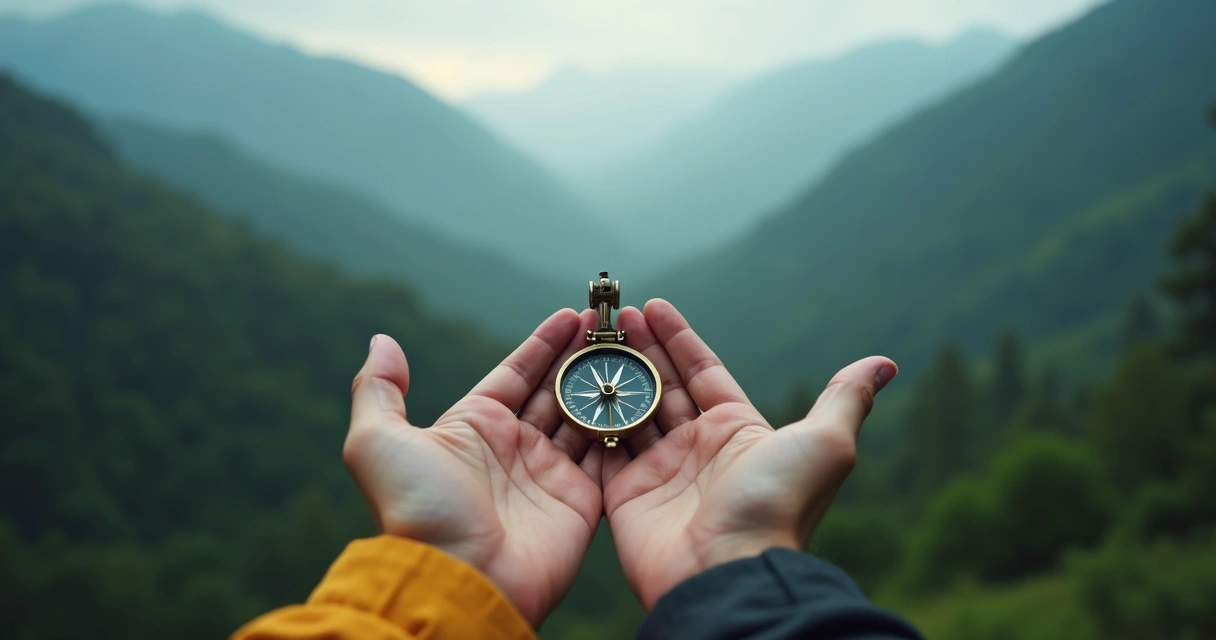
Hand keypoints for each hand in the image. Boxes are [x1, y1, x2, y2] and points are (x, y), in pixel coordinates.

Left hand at [343, 309, 605, 625]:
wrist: (459, 578)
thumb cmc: (416, 510)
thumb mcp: (377, 442)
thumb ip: (379, 389)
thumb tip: (382, 341)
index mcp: (473, 428)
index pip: (516, 374)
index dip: (544, 343)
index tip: (573, 314)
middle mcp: (514, 448)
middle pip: (556, 389)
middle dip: (582, 356)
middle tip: (611, 325)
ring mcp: (549, 474)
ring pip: (586, 416)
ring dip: (607, 384)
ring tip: (632, 350)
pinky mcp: (580, 501)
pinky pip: (608, 455)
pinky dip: (624, 426)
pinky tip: (642, 396)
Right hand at [603, 299, 897, 607]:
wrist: (728, 572)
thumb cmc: (777, 505)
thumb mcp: (824, 443)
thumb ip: (844, 398)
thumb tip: (885, 364)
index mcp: (737, 430)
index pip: (703, 371)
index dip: (678, 338)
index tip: (652, 305)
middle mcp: (696, 448)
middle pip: (662, 386)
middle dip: (638, 348)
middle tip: (611, 316)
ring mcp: (658, 472)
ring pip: (629, 411)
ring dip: (610, 376)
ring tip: (588, 341)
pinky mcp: (625, 496)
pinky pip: (602, 450)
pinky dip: (587, 420)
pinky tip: (571, 387)